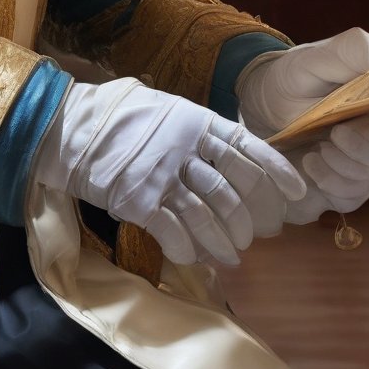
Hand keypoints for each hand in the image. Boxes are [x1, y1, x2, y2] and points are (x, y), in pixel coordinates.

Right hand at [32, 79, 305, 268]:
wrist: (71, 129)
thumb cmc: (120, 117)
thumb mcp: (166, 110)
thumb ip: (197, 131)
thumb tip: (229, 151)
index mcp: (197, 120)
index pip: (248, 147)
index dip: (276, 172)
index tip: (297, 195)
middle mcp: (187, 147)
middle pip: (233, 189)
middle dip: (249, 219)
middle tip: (257, 236)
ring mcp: (164, 174)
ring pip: (208, 216)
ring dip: (224, 242)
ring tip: (232, 257)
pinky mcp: (141, 201)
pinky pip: (175, 231)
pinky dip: (189, 249)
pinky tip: (195, 258)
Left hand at [235, 28, 368, 224]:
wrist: (261, 104)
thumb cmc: (295, 75)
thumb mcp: (315, 56)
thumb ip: (353, 51)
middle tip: (338, 131)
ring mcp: (368, 156)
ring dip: (350, 163)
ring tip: (321, 146)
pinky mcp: (348, 180)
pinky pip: (356, 194)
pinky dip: (334, 182)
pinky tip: (312, 163)